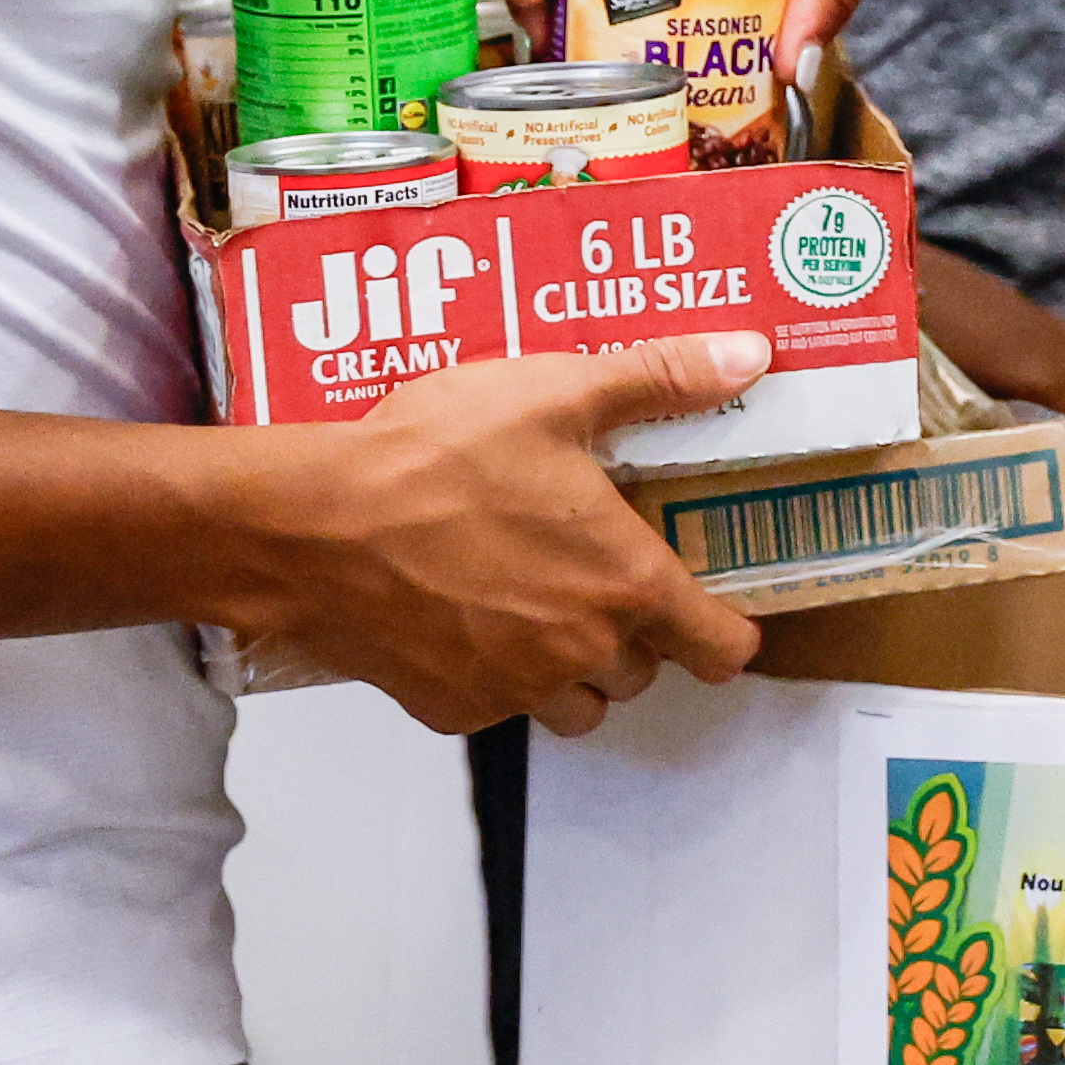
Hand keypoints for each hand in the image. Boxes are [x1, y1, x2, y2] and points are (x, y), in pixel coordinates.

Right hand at [200, 329, 773, 734]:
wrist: (313, 526)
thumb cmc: (436, 456)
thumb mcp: (555, 392)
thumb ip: (660, 378)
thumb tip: (750, 355)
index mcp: (625, 583)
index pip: (720, 648)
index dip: (728, 632)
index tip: (718, 614)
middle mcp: (581, 650)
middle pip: (644, 672)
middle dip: (633, 634)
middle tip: (595, 572)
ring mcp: (515, 690)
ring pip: (579, 703)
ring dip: (574, 668)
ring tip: (538, 603)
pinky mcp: (450, 709)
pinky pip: (499, 708)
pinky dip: (496, 677)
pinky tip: (465, 617)